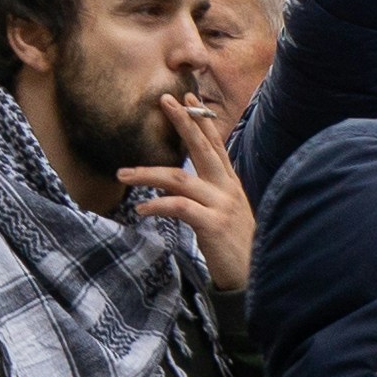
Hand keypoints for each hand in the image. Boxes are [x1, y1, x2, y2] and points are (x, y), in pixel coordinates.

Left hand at [120, 92, 254, 291]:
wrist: (253, 278)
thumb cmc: (236, 246)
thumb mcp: (227, 213)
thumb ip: (211, 193)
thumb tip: (180, 180)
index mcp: (231, 185)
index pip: (216, 145)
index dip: (202, 121)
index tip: (189, 97)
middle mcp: (228, 190)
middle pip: (202, 148)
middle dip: (183, 122)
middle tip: (165, 100)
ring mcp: (221, 206)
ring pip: (179, 178)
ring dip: (148, 173)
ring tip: (123, 173)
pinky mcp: (213, 224)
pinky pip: (178, 207)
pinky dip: (157, 205)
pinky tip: (141, 209)